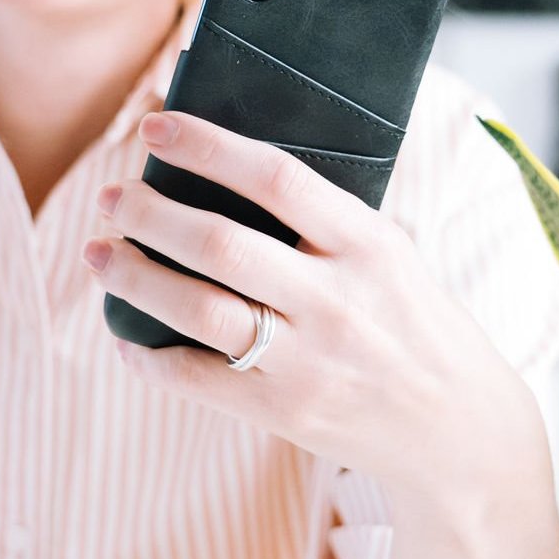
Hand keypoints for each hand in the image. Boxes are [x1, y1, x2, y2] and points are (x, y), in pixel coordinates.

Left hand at [85, 110, 546, 503]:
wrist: (460, 431)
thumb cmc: (419, 327)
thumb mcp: (393, 258)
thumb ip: (329, 221)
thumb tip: (233, 168)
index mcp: (370, 245)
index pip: (276, 179)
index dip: (208, 147)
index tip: (157, 127)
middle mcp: (338, 302)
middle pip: (220, 245)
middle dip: (149, 214)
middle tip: (112, 196)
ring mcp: (309, 362)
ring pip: (197, 310)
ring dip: (135, 277)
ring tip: (99, 253)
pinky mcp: (286, 413)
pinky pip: (197, 380)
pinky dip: (150, 356)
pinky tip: (125, 335)